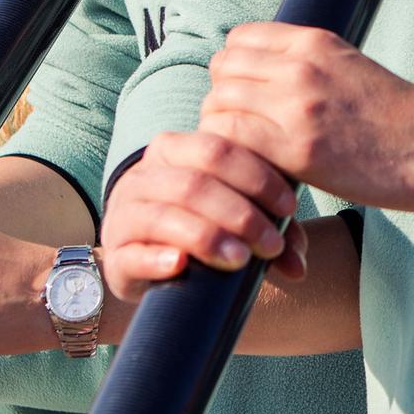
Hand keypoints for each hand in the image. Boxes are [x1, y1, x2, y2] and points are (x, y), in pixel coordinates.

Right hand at [100, 131, 307, 303]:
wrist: (143, 258)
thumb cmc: (199, 226)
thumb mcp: (232, 216)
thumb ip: (267, 226)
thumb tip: (300, 263)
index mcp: (174, 149)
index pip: (217, 148)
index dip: (257, 176)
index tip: (289, 208)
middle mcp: (144, 175)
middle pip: (195, 183)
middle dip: (240, 213)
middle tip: (272, 245)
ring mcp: (123, 214)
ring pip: (165, 215)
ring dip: (207, 237)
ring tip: (241, 261)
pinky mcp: (113, 255)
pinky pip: (131, 254)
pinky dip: (157, 258)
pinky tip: (181, 266)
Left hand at [200, 24, 413, 211]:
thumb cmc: (398, 115)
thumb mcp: (349, 66)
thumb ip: (305, 64)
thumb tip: (263, 74)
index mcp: (313, 41)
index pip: (239, 39)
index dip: (234, 69)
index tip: (246, 95)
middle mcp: (300, 66)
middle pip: (222, 70)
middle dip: (223, 100)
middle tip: (242, 130)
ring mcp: (298, 106)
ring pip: (218, 105)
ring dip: (223, 131)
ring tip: (246, 155)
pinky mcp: (300, 150)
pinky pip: (234, 142)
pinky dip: (233, 157)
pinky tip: (255, 173)